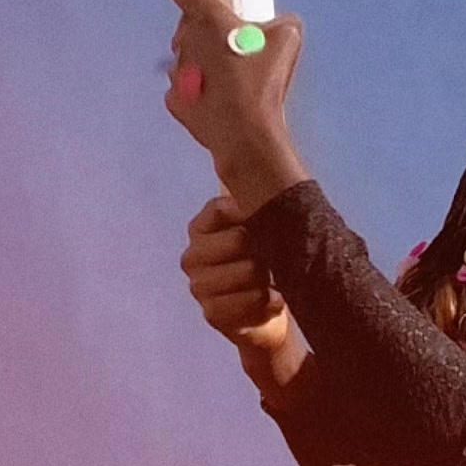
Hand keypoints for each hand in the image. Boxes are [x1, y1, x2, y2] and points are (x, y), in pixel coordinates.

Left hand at [164, 0, 304, 188]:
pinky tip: (218, 99)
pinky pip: (184, 87)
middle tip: (232, 41)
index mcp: (208, 19)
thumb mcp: (288, 39)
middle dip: (206, 27)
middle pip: (188, 23)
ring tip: (229, 75)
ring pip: (186, 56)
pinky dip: (198, 89)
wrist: (246, 133)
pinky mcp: (174, 100)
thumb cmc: (264, 81)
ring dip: (202, 59)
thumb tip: (281, 24)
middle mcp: (185, 40)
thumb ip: (281, 22)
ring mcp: (176, 72)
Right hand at [180, 192, 289, 352]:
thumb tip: (258, 152)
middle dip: (266, 251)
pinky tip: (271, 301)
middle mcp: (193, 255)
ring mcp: (198, 286)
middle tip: (272, 260)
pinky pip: (249, 301)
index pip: (222, 208)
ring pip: (248, 272)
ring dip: (270, 279)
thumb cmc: (270, 260)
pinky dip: (268, 303)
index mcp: (201, 228)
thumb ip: (256, 196)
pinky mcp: (211, 313)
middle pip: (240, 239)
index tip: (266, 224)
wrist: (270, 312)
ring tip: (272, 282)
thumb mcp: (265, 224)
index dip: (251, 214)